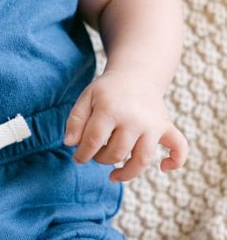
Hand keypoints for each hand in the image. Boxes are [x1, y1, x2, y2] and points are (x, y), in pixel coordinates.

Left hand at [64, 70, 187, 181]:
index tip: (77, 158)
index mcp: (110, 109)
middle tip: (96, 154)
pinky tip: (163, 168)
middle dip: (101, 159)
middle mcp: (133, 118)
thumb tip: (70, 144)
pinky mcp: (166, 127)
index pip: (93, 141)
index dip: (83, 154)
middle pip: (116, 152)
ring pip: (142, 160)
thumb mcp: (86, 98)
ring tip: (114, 175)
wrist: (135, 75)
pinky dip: (175, 161)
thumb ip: (76, 120)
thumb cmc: (107, 90)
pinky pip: (179, 148)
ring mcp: (153, 124)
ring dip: (127, 172)